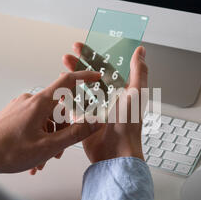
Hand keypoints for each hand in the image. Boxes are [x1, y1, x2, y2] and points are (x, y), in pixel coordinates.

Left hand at [0, 71, 102, 174]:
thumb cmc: (8, 151)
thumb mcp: (49, 146)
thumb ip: (75, 133)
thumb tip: (95, 122)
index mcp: (40, 103)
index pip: (67, 82)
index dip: (84, 77)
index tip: (96, 77)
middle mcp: (30, 101)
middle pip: (58, 108)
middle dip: (64, 130)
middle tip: (60, 151)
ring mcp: (20, 107)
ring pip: (46, 119)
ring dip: (50, 138)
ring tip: (43, 160)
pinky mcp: (13, 115)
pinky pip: (34, 123)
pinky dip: (39, 137)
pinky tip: (34, 158)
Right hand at [63, 42, 147, 162]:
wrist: (116, 153)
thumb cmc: (128, 125)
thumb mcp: (136, 94)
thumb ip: (138, 71)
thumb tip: (141, 51)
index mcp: (120, 90)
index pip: (104, 67)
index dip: (91, 56)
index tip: (79, 46)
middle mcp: (108, 99)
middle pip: (90, 77)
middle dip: (78, 65)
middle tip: (66, 56)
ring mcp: (96, 110)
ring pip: (80, 90)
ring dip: (70, 80)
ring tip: (61, 70)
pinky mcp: (85, 122)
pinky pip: (74, 107)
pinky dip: (66, 99)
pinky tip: (59, 92)